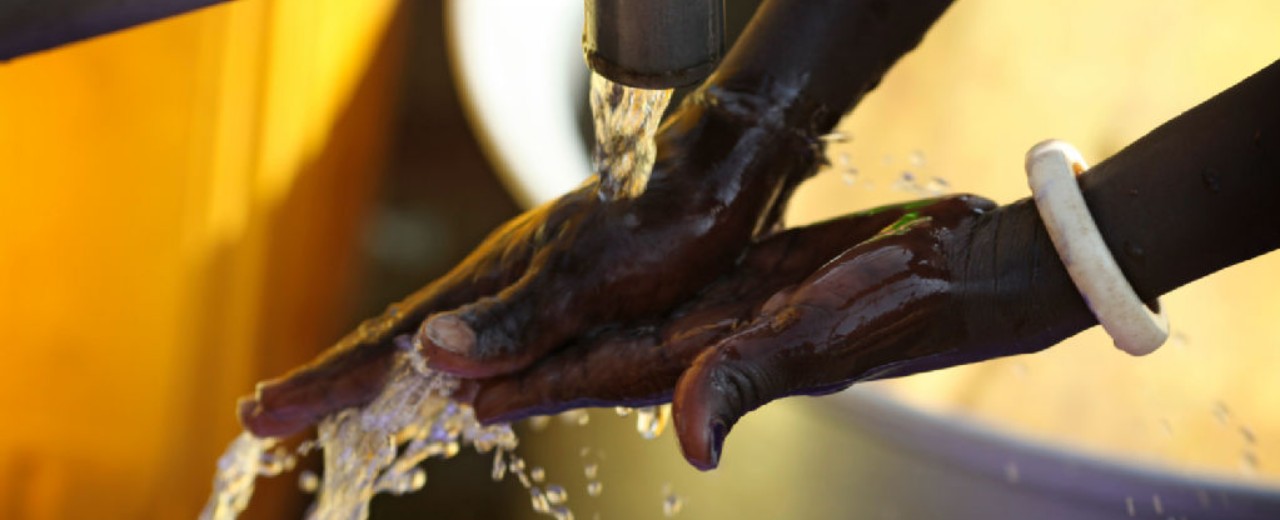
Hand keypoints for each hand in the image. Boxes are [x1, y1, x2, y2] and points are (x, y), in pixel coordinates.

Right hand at [238, 96, 815, 438]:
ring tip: (335, 400)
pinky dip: (439, 369)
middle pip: (397, 339)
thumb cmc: (664, 226)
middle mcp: (498, 288)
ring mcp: (523, 291)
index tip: (265, 413)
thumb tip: (431, 356)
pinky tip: (448, 382)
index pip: (392, 341)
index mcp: (493, 286)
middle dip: (334, 380)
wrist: (717, 180)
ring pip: (433, 339)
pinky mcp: (556, 296)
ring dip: (377, 374)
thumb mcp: (590, 280)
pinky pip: (476, 340)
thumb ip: (516, 320)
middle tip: (270, 413)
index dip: (329, 381)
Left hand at [467, 195, 995, 469]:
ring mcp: (742, 315)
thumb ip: (747, 379)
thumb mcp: (820, 338)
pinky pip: (685, 302)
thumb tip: (691, 445)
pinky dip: (641, 304)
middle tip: (474, 377)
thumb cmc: (906, 306)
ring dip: (581, 339)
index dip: (542, 388)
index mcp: (721, 357)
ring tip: (532, 342)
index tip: (475, 400)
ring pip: (640, 333)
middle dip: (543, 371)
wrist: (969, 274)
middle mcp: (722, 342)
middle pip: (609, 362)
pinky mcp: (766, 284)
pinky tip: (626, 301)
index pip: (608, 378)